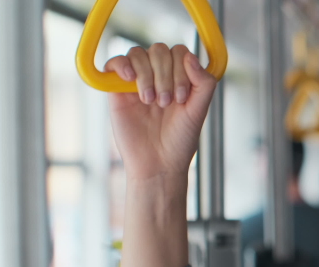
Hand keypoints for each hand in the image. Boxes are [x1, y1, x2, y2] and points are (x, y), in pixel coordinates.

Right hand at [105, 44, 216, 181]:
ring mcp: (137, 81)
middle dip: (165, 75)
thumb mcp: (199, 110)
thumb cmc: (179, 139)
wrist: (157, 163)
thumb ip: (203, 83)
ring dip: (147, 75)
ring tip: (150, 101)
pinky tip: (130, 80)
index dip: (181, 69)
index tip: (181, 97)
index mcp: (180, 78)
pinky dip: (122, 65)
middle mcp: (159, 76)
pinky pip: (115, 62)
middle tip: (166, 103)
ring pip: (138, 54)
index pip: (179, 52)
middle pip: (159, 50)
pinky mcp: (117, 89)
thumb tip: (190, 56)